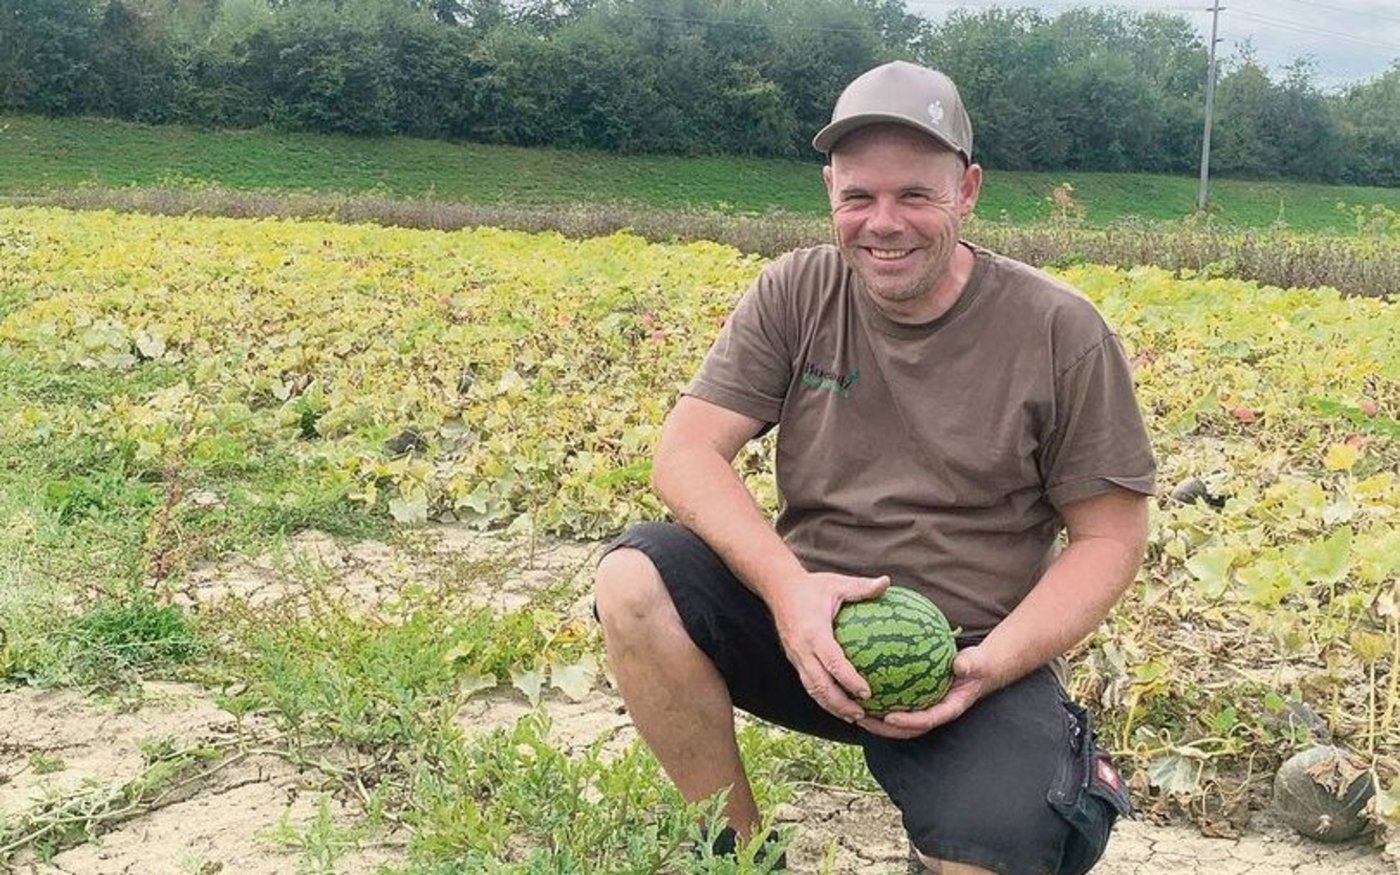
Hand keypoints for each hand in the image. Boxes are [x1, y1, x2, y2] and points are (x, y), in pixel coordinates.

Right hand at [768, 572, 889, 722]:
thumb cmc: (812, 586)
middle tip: (862, 714)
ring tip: (853, 717)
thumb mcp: (838, 583)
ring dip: (831, 706)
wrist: (778, 589)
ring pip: (812, 689)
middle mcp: (801, 649)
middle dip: (840, 703)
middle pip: (819, 685)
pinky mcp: (794, 659)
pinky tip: (840, 705)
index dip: (849, 680)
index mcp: (813, 632)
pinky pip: (808, 683)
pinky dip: (823, 698)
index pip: (832, 661)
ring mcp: (795, 656)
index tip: (867, 692)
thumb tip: (887, 582)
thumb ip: (862, 587)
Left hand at [856, 644, 1000, 739]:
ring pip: (898, 724)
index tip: (889, 718)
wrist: (977, 670)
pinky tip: (860, 694)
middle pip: (906, 730)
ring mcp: (925, 710)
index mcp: (948, 709)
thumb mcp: (975, 663)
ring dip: (876, 722)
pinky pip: (896, 706)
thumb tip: (960, 665)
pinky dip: (880, 705)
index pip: (926, 721)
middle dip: (883, 729)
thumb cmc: (975, 666)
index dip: (908, 723)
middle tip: (861, 719)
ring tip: (854, 712)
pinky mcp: (917, 703)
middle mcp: (934, 713)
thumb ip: (969, 665)